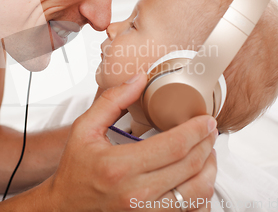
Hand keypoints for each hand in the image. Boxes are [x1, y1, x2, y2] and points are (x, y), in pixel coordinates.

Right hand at [47, 73, 217, 210]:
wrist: (66, 207)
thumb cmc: (76, 170)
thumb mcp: (84, 129)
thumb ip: (111, 101)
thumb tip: (139, 79)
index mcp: (119, 167)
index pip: (173, 147)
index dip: (196, 130)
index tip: (205, 119)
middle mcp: (136, 194)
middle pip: (191, 167)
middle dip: (207, 144)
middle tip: (210, 130)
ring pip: (197, 193)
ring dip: (210, 169)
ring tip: (207, 152)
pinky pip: (191, 211)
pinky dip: (202, 195)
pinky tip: (198, 178)